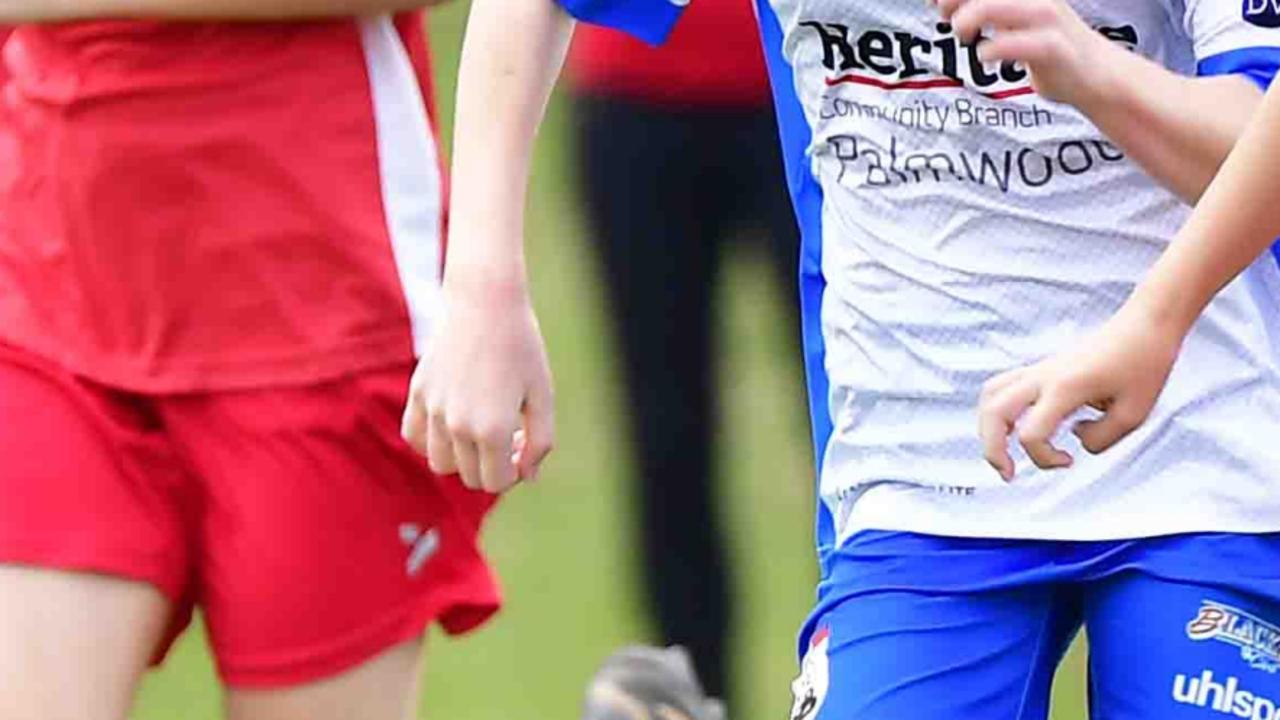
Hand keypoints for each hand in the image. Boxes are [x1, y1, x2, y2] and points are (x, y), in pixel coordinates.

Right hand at [401, 273, 554, 493]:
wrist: (485, 303)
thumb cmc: (522, 348)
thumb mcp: (543, 396)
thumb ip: (541, 442)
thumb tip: (527, 476)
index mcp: (493, 429)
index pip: (497, 482)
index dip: (515, 472)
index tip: (522, 444)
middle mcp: (458, 425)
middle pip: (470, 478)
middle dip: (492, 466)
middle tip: (508, 432)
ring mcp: (433, 410)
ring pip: (441, 463)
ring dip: (462, 457)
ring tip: (480, 427)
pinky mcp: (418, 393)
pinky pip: (414, 438)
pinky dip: (431, 441)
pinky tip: (452, 422)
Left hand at [934, 0, 1116, 106]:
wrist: (1098, 76)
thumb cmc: (1050, 48)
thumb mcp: (1014, 22)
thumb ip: (983, 11)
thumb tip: (941, 3)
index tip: (934, 3)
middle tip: (945, 17)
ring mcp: (1047, 18)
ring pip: (992, 5)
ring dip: (966, 20)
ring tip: (964, 35)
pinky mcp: (1053, 47)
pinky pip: (1013, 43)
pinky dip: (990, 50)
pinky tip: (986, 56)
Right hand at [977, 300, 1184, 480]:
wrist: (1144, 326)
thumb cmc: (1144, 366)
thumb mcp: (1134, 415)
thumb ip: (1100, 439)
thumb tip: (1075, 441)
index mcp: (1065, 388)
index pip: (1031, 434)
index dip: (1044, 459)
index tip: (1070, 460)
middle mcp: (1043, 377)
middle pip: (994, 413)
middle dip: (992, 450)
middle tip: (1009, 474)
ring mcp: (1039, 370)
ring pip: (990, 396)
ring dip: (988, 427)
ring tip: (1002, 450)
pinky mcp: (1042, 368)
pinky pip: (1002, 386)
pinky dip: (999, 409)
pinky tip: (1016, 425)